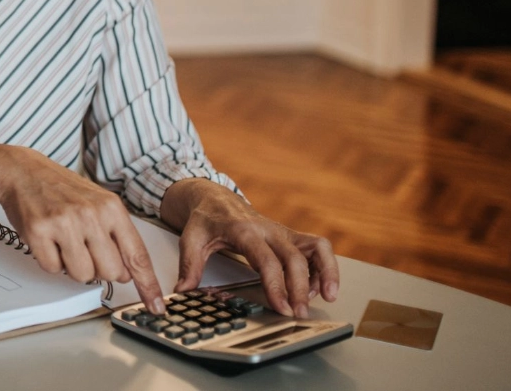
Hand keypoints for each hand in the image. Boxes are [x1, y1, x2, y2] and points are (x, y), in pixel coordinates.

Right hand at [0, 146, 167, 314]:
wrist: (22, 171)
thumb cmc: (61, 189)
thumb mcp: (98, 203)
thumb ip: (116, 236)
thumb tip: (127, 273)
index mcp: (111, 208)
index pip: (137, 255)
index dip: (147, 285)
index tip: (155, 305)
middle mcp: (90, 214)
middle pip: (110, 272)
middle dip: (99, 270)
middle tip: (85, 251)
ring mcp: (64, 222)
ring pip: (82, 275)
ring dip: (73, 267)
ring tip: (64, 243)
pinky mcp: (38, 231)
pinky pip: (53, 269)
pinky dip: (51, 261)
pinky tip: (48, 240)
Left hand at [162, 179, 338, 317]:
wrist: (215, 198)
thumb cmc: (205, 219)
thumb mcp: (190, 238)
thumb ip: (189, 265)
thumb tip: (183, 290)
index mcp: (244, 230)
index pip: (266, 259)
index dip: (276, 284)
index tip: (281, 307)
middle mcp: (268, 229)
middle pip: (294, 258)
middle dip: (301, 288)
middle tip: (299, 313)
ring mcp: (282, 232)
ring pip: (316, 247)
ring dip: (327, 272)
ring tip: (327, 297)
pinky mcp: (291, 236)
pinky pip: (317, 248)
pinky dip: (325, 267)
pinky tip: (319, 287)